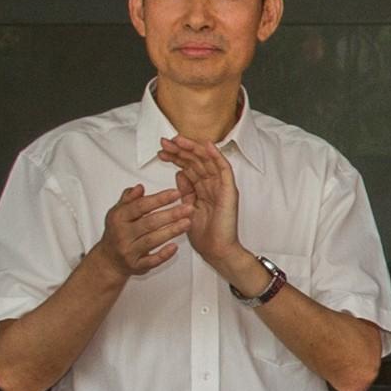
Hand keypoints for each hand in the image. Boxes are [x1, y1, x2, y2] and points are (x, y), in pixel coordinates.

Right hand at [96, 181, 195, 276]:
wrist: (109, 260)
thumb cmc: (117, 233)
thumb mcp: (118, 213)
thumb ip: (129, 199)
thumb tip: (139, 188)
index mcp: (118, 218)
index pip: (140, 206)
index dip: (159, 199)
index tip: (176, 193)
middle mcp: (122, 234)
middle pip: (149, 223)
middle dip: (170, 215)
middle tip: (187, 209)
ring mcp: (129, 251)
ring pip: (152, 241)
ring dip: (171, 231)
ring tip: (187, 223)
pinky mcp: (135, 266)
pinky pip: (151, 261)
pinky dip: (163, 255)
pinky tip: (175, 247)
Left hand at [159, 134, 251, 277]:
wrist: (216, 251)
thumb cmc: (204, 234)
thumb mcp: (187, 208)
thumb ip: (185, 190)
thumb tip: (179, 173)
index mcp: (203, 188)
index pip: (189, 167)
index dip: (176, 157)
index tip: (161, 151)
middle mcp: (213, 184)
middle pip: (197, 161)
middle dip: (181, 150)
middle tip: (165, 142)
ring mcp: (221, 186)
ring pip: (208, 161)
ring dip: (193, 149)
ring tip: (178, 140)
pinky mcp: (229, 191)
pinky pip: (224, 169)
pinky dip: (216, 156)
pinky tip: (206, 145)